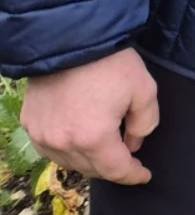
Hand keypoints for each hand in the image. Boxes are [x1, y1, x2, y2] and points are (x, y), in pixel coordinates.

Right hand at [20, 48, 159, 185]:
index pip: (115, 170)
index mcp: (93, 137)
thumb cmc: (111, 62)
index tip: (144, 175)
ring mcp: (42, 135)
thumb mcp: (144, 90)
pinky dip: (67, 149)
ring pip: (69, 162)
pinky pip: (51, 148)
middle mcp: (63, 143)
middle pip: (92, 169)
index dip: (132, 175)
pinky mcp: (30, 123)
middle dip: (112, 167)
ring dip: (89, 160)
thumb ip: (145, 124)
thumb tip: (132, 145)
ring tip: (105, 147)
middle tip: (127, 158)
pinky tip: (80, 138)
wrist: (71, 38)